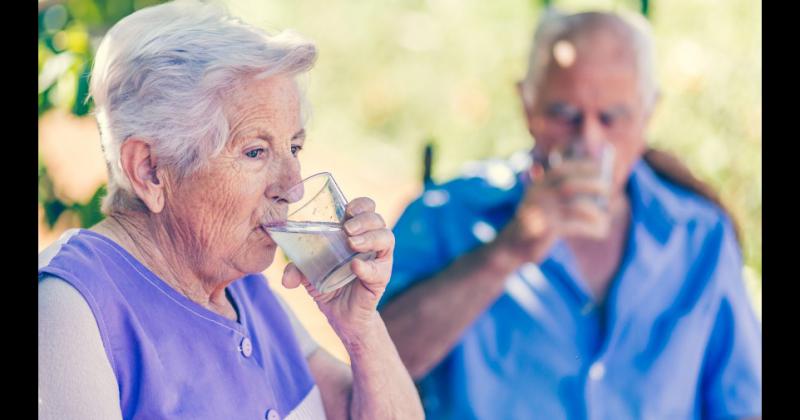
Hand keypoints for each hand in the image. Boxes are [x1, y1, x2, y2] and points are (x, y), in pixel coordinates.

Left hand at [282, 197, 393, 339]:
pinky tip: (356, 266)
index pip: (367, 208)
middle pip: (378, 219)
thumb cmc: (328, 285)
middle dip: (364, 219)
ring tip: (352, 243)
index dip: (361, 204)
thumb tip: (286, 279)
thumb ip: (295, 270)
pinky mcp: (381, 279)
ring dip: (370, 237)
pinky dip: (368, 267)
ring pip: (387, 238)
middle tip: (347, 229)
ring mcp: (378, 260)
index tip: (346, 209)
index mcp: (355, 233)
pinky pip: (380, 269)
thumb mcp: (308, 274)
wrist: (341, 316)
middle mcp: (371, 243)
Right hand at [496, 158, 610, 262]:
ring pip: (575, 206)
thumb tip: (600, 186)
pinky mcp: (547, 230)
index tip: (599, 167)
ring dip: (595, 211)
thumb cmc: (536, 224)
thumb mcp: (545, 204)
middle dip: (593, 185)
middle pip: (569, 185)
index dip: (581, 166)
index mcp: (538, 185)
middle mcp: (538, 195)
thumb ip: (563, 193)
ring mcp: (541, 213)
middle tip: (609, 189)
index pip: (561, 170)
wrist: (511, 247)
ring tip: (606, 217)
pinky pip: (575, 226)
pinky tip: (601, 231)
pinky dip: (592, 228)